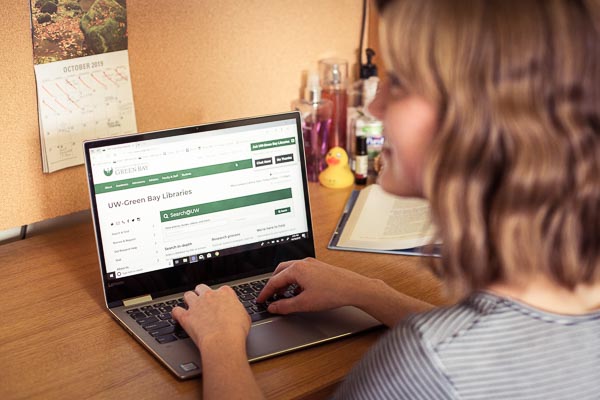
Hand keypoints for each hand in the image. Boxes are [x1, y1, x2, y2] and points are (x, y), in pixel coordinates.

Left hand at [172, 284, 250, 350]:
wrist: (223, 339)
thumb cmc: (236, 330)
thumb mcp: (245, 317)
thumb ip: (238, 310)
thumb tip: (237, 313)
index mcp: (225, 293)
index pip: (221, 289)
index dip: (220, 296)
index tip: (221, 302)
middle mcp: (209, 295)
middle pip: (201, 287)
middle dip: (201, 293)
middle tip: (204, 302)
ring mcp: (196, 305)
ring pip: (188, 295)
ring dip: (189, 300)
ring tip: (190, 306)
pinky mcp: (186, 316)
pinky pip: (176, 310)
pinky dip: (176, 313)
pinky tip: (177, 316)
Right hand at [256, 257, 370, 314]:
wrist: (353, 288)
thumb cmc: (332, 293)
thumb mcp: (304, 303)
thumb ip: (285, 306)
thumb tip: (273, 307)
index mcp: (296, 269)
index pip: (274, 280)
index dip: (265, 292)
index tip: (261, 300)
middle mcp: (303, 263)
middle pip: (280, 271)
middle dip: (273, 284)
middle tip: (269, 296)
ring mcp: (311, 263)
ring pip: (291, 270)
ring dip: (284, 282)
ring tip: (283, 295)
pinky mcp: (318, 267)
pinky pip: (301, 271)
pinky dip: (294, 281)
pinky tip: (298, 292)